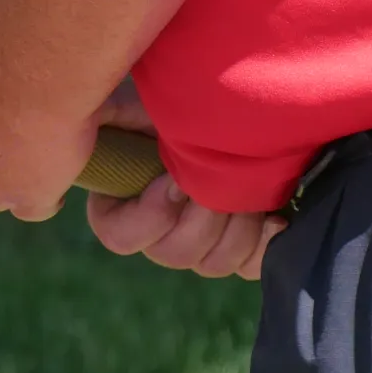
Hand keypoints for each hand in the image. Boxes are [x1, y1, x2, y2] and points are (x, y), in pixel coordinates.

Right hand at [82, 79, 282, 278]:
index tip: (173, 177)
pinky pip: (250, 267)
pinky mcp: (241, 251)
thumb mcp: (132, 105)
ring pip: (214, 265)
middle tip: (219, 177)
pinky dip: (265, 244)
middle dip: (203, 216)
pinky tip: (274, 215)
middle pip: (173, 255)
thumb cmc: (170, 109)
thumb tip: (97, 112)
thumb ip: (110, 114)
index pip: (121, 237)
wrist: (225, 120)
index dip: (151, 214)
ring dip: (236, 226)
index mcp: (118, 209)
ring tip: (246, 189)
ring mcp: (200, 249)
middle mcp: (157, 238)